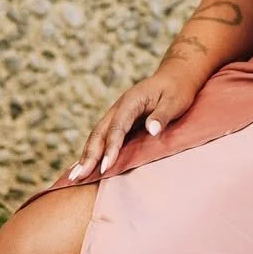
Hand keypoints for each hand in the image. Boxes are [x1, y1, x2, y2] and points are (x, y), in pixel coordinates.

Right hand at [66, 68, 203, 180]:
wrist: (176, 76)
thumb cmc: (178, 90)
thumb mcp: (174, 102)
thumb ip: (161, 116)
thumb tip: (151, 131)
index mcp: (131, 101)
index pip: (117, 128)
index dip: (110, 148)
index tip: (105, 168)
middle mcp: (119, 107)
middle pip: (99, 132)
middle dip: (88, 155)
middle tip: (76, 177)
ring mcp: (117, 113)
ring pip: (97, 135)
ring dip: (86, 155)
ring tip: (74, 177)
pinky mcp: (120, 120)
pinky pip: (103, 137)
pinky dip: (93, 151)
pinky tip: (84, 165)